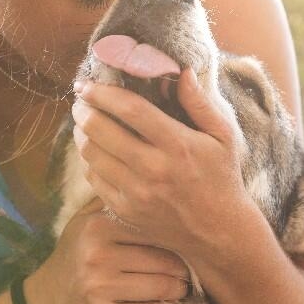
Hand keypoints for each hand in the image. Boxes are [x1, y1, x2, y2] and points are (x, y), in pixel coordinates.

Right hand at [24, 198, 190, 303]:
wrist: (45, 301)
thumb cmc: (73, 256)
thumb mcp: (83, 221)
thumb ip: (110, 202)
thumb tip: (146, 185)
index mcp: (98, 227)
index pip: (153, 230)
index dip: (174, 239)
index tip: (182, 246)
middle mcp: (98, 255)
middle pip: (163, 261)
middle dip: (182, 269)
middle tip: (187, 272)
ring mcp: (100, 288)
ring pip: (160, 288)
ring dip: (178, 291)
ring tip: (181, 288)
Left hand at [71, 69, 253, 254]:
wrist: (218, 232)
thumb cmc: (221, 177)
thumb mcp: (223, 137)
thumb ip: (200, 103)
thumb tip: (182, 71)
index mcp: (178, 145)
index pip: (131, 109)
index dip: (103, 93)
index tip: (88, 84)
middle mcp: (154, 169)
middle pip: (101, 130)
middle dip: (83, 110)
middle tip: (80, 100)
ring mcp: (137, 193)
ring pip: (92, 154)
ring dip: (81, 134)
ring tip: (84, 122)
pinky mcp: (126, 210)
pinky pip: (94, 179)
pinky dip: (90, 160)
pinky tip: (96, 151)